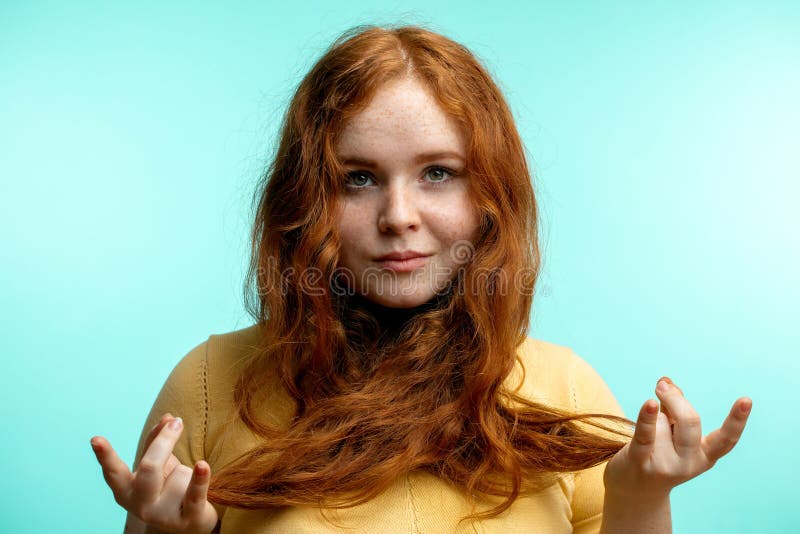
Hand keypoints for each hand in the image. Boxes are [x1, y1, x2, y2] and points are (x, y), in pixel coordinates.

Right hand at [90, 413, 218, 532]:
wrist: (189, 525)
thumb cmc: (168, 488)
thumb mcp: (158, 465)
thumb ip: (157, 442)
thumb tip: (168, 418)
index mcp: (126, 491)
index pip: (114, 472)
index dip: (105, 456)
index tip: (95, 439)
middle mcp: (140, 506)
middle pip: (150, 467)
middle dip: (164, 442)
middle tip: (177, 422)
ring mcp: (164, 514)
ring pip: (180, 473)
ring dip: (188, 472)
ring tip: (186, 487)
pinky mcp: (188, 518)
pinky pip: (195, 492)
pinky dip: (200, 478)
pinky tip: (202, 465)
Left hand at [603, 377, 751, 499]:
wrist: (634, 490)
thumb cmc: (658, 452)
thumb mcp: (672, 431)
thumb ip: (673, 405)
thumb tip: (666, 382)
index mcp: (705, 456)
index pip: (726, 439)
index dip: (737, 420)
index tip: (746, 400)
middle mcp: (689, 463)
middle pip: (690, 422)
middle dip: (676, 399)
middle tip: (662, 386)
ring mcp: (666, 465)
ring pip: (661, 421)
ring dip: (651, 417)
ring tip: (647, 434)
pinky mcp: (641, 462)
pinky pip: (646, 435)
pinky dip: (647, 417)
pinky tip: (650, 404)